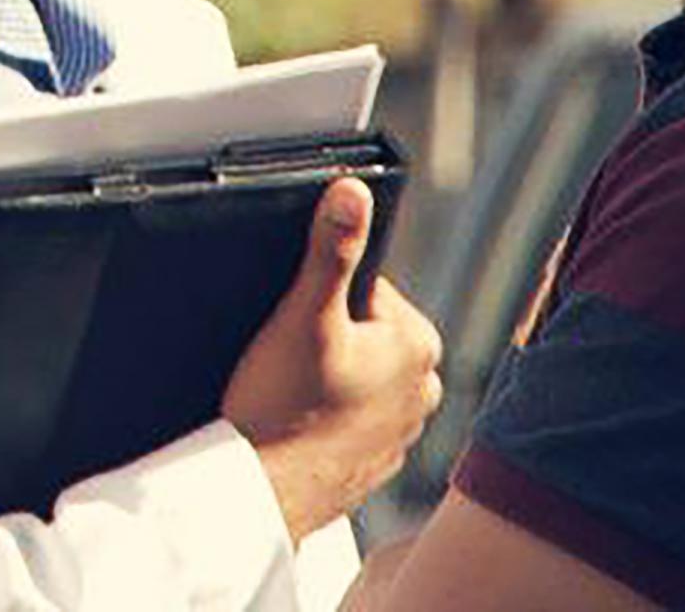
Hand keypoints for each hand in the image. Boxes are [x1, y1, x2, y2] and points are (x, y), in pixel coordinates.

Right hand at [220, 178, 444, 540]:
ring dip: (326, 379)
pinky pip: (348, 420)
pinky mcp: (377, 463)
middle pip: (361, 333)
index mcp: (418, 343)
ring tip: (289, 393)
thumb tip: (352, 191)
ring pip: (354, 377)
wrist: (260, 494)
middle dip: (325, 339)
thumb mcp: (303, 314)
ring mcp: (403, 432)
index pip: (365, 289)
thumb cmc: (283, 410)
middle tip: (287, 361)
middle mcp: (424, 389)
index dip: (321, 299)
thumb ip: (333, 248)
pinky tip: (296, 423)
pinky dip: (325, 418)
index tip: (295, 325)